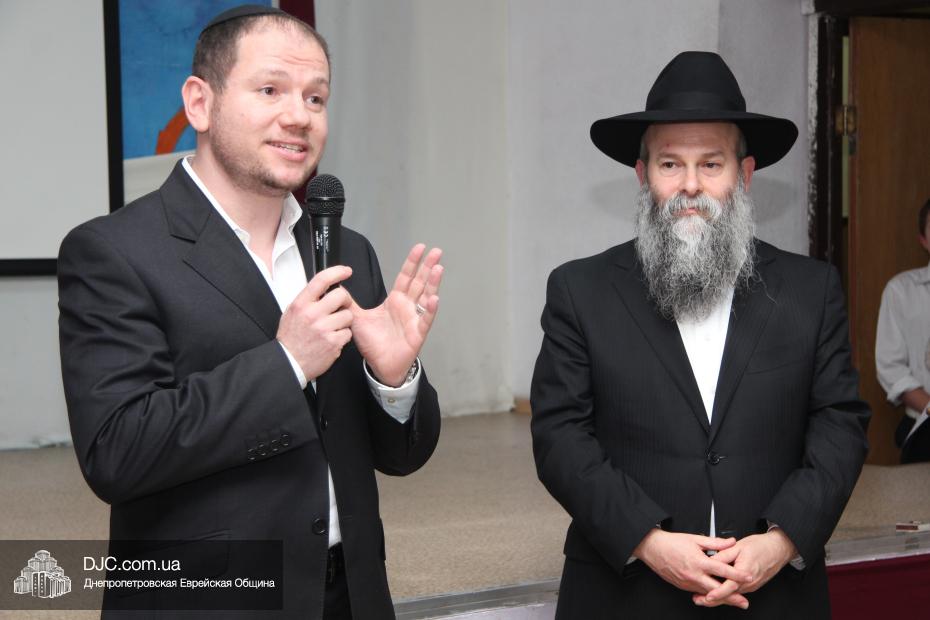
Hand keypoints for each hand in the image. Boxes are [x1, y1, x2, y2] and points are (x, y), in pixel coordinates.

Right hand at [276, 266, 353, 380]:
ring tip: (332, 327)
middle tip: (340, 306)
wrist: (289, 362)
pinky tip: (332, 339)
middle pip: (341, 295)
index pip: (322, 279)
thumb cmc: (291, 338)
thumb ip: (307, 299)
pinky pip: (348, 333)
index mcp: (301, 304)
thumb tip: (323, 288)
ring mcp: (324, 329)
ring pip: (348, 315)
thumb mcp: (292, 312)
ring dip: (344, 321)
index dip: (337, 271)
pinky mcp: (333, 342)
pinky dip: (343, 336)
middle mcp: (312, 314)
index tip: (346, 271)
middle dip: (344, 300)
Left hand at [350, 244, 442, 385]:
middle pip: (419, 282)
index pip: (405, 277)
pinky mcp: (418, 333)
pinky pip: (425, 320)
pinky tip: (434, 299)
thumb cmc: (373, 343)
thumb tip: (337, 286)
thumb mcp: (357, 318)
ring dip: (433, 283)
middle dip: (427, 266)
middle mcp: (407, 307)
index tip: (419, 248)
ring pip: (426, 297)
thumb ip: (349, 301)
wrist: (380, 365)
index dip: (412, 262)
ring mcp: (414, 319)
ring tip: (438, 268)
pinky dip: (430, 310)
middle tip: (436, 251)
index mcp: (395, 300)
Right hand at [634, 529, 750, 608]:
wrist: (653, 549)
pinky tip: (715, 595)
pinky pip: (699, 592)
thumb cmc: (672, 543)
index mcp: (699, 561)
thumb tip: (730, 542)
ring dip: (721, 598)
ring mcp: (688, 583)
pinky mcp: (683, 586)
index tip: (749, 577)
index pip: (723, 570)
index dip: (737, 574)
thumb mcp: (695, 539)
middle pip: (717, 590)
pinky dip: (708, 594)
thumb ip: (715, 542)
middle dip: (732, 597)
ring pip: (708, 594)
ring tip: (734, 601)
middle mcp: (694, 575)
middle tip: (744, 602)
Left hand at [694, 530, 796, 607]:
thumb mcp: (738, 546)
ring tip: (702, 598)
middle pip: (729, 595)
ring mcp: (751, 586)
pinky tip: (716, 593)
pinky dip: (726, 593)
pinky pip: (737, 592)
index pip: (729, 586)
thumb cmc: (760, 546)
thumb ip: (723, 555)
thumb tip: (710, 561)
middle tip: (698, 600)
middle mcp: (749, 582)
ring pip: (732, 595)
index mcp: (745, 572)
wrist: (777, 549)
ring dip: (718, 598)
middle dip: (713, 599)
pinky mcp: (751, 585)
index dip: (717, 592)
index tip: (707, 596)